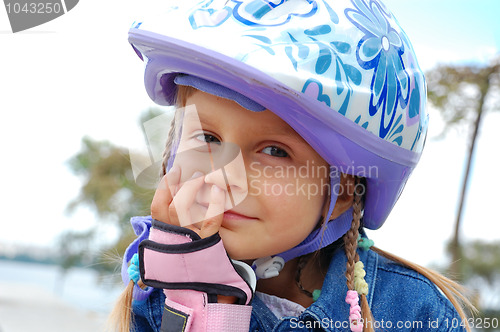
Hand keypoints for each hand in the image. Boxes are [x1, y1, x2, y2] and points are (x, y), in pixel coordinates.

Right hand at [150, 167, 236, 303]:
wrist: (200, 288)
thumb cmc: (190, 256)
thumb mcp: (176, 238)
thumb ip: (174, 218)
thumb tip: (178, 188)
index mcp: (164, 234)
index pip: (158, 207)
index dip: (165, 186)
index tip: (176, 169)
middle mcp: (174, 237)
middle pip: (172, 207)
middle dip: (182, 185)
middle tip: (195, 172)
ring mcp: (190, 241)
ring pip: (186, 210)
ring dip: (194, 190)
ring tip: (205, 177)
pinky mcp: (208, 244)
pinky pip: (210, 221)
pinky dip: (214, 203)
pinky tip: (218, 190)